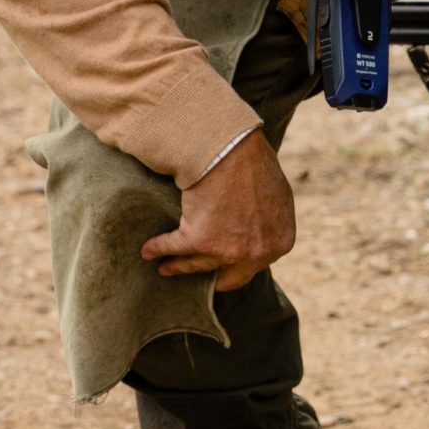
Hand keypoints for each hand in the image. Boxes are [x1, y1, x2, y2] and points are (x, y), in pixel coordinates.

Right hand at [141, 131, 295, 293]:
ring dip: (177, 266)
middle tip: (201, 280)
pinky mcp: (197, 240)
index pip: (258, 263)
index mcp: (281, 242)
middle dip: (213, 279)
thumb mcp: (277, 193)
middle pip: (230, 276)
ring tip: (165, 268)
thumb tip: (262, 225)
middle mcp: (256, 254)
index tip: (225, 267)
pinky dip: (157, 248)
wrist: (232, 147)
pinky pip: (172, 247)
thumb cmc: (256, 162)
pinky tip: (148, 250)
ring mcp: (226, 250)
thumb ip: (271, 218)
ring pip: (196, 264)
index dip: (239, 265)